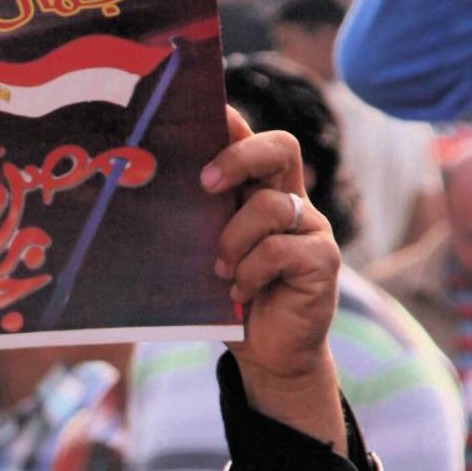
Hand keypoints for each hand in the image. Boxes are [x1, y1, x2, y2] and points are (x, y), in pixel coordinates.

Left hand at [201, 108, 345, 454]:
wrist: (266, 353)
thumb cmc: (227, 298)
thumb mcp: (202, 253)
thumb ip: (193, 220)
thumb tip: (148, 187)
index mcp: (258, 191)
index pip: (250, 139)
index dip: (230, 123)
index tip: (199, 117)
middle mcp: (290, 201)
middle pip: (282, 147)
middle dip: (240, 157)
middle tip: (204, 184)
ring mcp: (311, 229)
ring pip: (272, 207)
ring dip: (234, 239)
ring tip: (219, 270)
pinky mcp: (323, 260)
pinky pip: (282, 250)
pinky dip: (252, 271)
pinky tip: (239, 291)